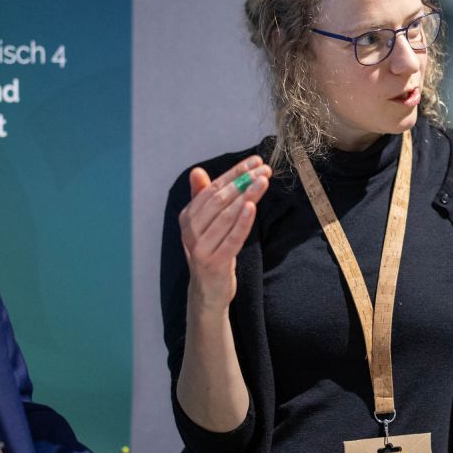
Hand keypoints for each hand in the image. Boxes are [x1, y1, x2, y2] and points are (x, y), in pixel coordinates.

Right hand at [179, 156, 269, 312]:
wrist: (207, 291)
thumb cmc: (210, 251)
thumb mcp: (204, 225)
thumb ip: (202, 198)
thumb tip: (197, 171)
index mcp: (187, 217)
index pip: (212, 188)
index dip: (234, 173)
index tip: (255, 161)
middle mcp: (190, 231)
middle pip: (220, 200)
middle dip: (243, 182)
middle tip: (264, 169)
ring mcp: (200, 248)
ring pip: (227, 216)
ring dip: (247, 196)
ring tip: (264, 182)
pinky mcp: (214, 263)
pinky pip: (232, 238)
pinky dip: (242, 222)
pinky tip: (252, 206)